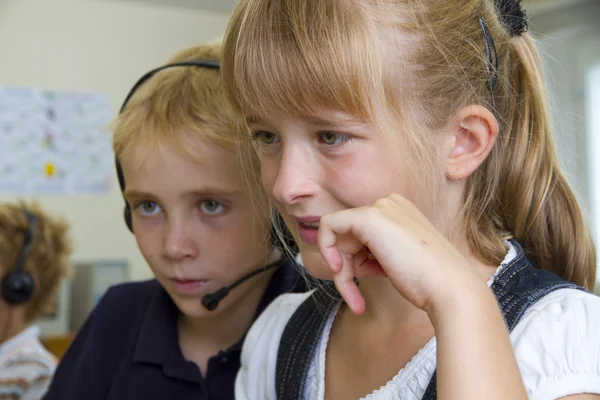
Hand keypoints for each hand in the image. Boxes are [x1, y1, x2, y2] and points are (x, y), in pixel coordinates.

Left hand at [318, 194, 478, 314]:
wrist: (449, 288)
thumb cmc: (429, 282)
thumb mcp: (398, 261)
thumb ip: (375, 253)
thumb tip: (348, 260)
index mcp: (401, 211)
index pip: (363, 233)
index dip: (357, 261)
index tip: (364, 282)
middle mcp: (390, 204)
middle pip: (348, 234)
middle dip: (346, 268)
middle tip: (353, 296)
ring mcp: (381, 208)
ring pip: (338, 236)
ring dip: (341, 272)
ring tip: (353, 298)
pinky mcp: (368, 218)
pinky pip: (328, 226)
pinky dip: (327, 252)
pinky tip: (340, 273)